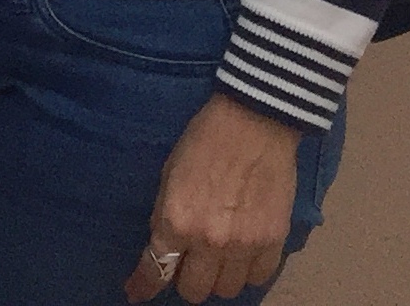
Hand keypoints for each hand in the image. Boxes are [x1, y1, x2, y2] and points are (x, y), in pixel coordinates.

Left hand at [125, 93, 302, 301]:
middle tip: (188, 263)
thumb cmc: (204, 139)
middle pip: (195, 290)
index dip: (144, 286)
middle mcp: (209, 241)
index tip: (137, 292)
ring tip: (218, 256)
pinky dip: (248, 270)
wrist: (253, 121)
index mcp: (177, 220)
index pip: (156, 269)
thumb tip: (163, 245)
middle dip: (187, 279)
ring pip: (227, 290)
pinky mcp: (273, 241)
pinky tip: (243, 253)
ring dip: (218, 277)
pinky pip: (258, 277)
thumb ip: (166, 215)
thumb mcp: (169, 173)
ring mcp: (244, 245)